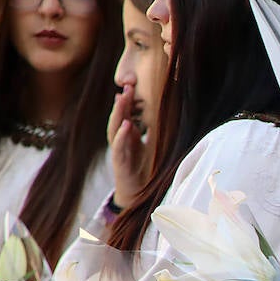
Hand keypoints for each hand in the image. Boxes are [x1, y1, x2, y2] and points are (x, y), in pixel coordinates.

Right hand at [108, 84, 147, 207]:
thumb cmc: (145, 170)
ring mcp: (119, 152)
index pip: (126, 115)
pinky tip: (126, 125)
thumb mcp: (152, 148)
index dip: (128, 101)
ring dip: (119, 114)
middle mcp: (121, 141)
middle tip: (127, 86)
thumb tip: (164, 115)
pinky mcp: (120, 163)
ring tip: (122, 99)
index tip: (132, 85)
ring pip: (115, 129)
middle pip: (119, 118)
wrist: (138, 195)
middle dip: (122, 102)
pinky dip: (122, 135)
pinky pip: (119, 147)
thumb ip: (153, 133)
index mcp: (129, 136)